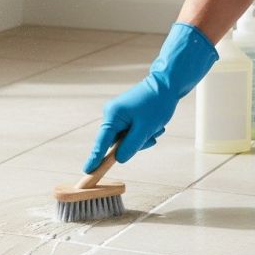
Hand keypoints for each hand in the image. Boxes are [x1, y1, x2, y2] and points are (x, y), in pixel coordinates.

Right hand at [83, 23, 217, 172]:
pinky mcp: (126, 115)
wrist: (167, 84)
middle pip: (117, 143)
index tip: (87, 171)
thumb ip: (130, 146)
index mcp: (112, 116)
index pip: (101, 142)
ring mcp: (118, 115)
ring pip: (126, 139)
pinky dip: (143, 133)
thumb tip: (118, 159)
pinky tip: (154, 125)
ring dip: (142, 138)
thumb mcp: (145, 129)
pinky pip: (131, 132)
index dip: (95, 158)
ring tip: (156, 127)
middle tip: (151, 136)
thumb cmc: (157, 104)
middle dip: (135, 144)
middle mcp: (111, 114)